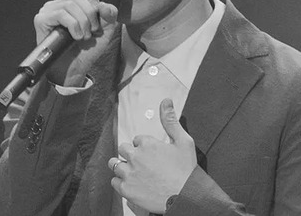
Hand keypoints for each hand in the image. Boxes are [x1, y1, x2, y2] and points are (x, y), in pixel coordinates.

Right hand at [33, 0, 118, 85]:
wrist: (74, 69)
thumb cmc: (86, 50)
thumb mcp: (105, 29)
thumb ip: (109, 14)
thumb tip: (104, 5)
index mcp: (70, 3)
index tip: (96, 19)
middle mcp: (57, 4)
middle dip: (90, 15)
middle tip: (91, 32)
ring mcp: (48, 11)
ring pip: (70, 4)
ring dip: (82, 23)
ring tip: (83, 37)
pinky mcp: (41, 20)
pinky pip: (61, 14)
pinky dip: (73, 26)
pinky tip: (75, 37)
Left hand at [109, 99, 196, 213]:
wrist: (186, 198)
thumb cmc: (186, 171)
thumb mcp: (184, 142)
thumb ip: (171, 121)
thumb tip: (166, 101)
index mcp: (147, 143)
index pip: (137, 140)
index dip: (144, 147)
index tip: (153, 156)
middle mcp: (135, 156)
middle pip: (123, 149)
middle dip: (131, 154)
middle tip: (142, 164)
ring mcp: (129, 173)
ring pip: (115, 164)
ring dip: (121, 167)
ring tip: (132, 173)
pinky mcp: (126, 189)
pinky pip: (114, 182)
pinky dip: (120, 183)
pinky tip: (132, 184)